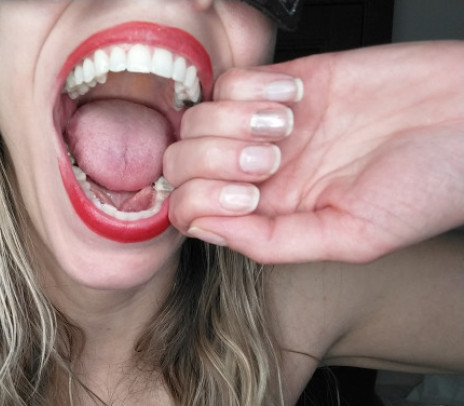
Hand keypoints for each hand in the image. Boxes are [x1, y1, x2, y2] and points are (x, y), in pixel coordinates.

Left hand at [165, 41, 463, 262]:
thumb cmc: (429, 185)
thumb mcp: (354, 236)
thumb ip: (274, 241)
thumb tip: (203, 230)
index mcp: (272, 214)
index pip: (191, 211)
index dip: (200, 203)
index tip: (250, 196)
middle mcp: (261, 171)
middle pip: (183, 163)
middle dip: (213, 161)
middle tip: (270, 158)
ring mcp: (266, 126)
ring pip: (200, 119)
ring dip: (235, 123)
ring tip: (290, 127)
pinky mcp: (283, 82)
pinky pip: (230, 80)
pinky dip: (253, 88)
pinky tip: (295, 99)